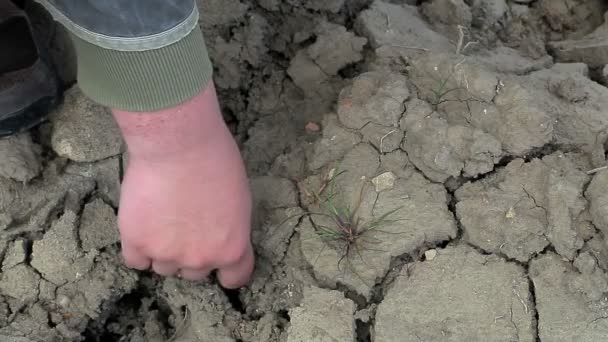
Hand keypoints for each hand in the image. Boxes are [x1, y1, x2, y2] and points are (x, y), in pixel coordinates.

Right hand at [112, 82, 253, 287]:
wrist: (178, 145)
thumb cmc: (215, 160)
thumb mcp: (239, 199)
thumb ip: (229, 228)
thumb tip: (218, 236)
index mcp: (233, 248)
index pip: (234, 278)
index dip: (225, 269)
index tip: (218, 260)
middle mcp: (201, 259)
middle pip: (194, 273)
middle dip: (190, 253)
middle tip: (184, 224)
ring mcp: (167, 255)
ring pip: (163, 267)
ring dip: (162, 250)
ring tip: (161, 217)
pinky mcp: (136, 243)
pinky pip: (135, 260)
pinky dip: (137, 247)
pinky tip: (142, 224)